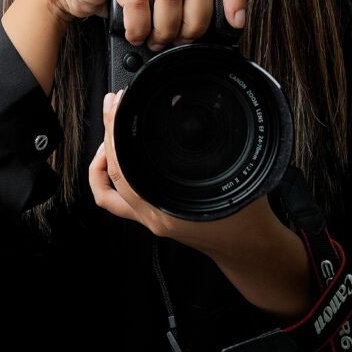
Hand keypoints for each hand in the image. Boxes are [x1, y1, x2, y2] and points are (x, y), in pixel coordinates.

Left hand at [89, 89, 317, 319]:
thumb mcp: (237, 174)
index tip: (119, 104)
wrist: (249, 247)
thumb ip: (219, 151)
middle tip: (113, 105)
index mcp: (166, 208)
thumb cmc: (247, 219)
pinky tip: (119, 158)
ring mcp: (149, 219)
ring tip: (110, 131)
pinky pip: (116, 200)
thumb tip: (203, 121)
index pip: (122, 166)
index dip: (115, 130)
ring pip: (106, 190)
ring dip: (102, 157)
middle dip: (108, 133)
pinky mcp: (152, 218)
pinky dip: (110, 177)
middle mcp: (152, 216)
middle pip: (110, 173)